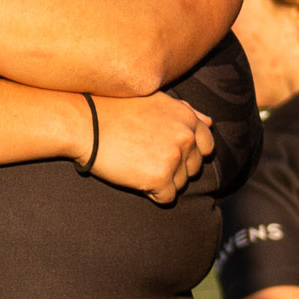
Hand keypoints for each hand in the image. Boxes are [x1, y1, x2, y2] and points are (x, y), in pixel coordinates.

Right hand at [87, 94, 214, 203]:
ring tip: (138, 165)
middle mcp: (186, 137)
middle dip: (174, 169)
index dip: (188, 154)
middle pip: (193, 169)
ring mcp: (174, 158)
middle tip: (145, 159)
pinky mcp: (160, 178)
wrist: (87, 124)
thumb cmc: (116, 110)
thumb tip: (210, 122)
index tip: (167, 154)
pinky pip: (167, 198)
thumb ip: (187, 112)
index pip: (207, 147)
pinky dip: (153, 193)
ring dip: (162, 181)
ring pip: (180, 184)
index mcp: (188, 119)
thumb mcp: (156, 100)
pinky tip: (135, 178)